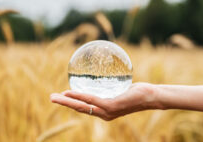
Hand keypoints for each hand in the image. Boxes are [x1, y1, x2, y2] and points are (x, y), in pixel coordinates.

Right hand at [50, 83, 164, 120]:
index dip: (71, 103)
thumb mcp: (121, 88)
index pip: (84, 107)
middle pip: (79, 109)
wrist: (151, 97)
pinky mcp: (111, 107)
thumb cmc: (138, 91)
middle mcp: (104, 113)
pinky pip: (92, 101)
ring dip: (66, 102)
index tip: (61, 96)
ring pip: (82, 106)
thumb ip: (111, 86)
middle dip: (64, 104)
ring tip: (55, 97)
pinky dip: (79, 97)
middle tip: (50, 98)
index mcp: (105, 110)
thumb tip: (104, 74)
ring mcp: (107, 112)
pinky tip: (70, 93)